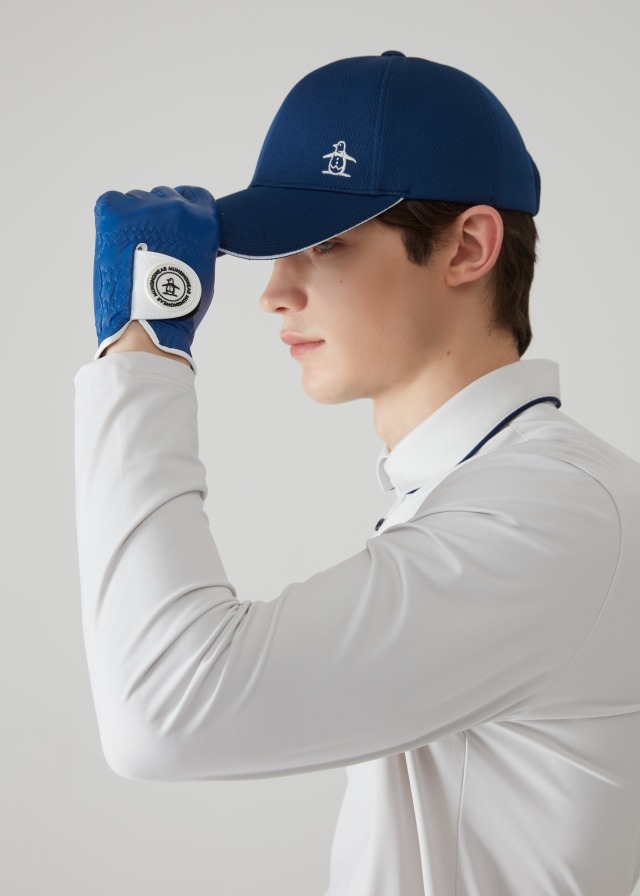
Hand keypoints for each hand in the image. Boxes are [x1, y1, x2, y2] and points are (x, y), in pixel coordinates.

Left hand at [93, 186, 219, 365]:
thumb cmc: (178, 309)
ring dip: (133, 221)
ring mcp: (144, 209)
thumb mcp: (203, 268)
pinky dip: (110, 220)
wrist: (147, 324)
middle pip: (162, 197)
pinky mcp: (114, 212)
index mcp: (203, 221)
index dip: (183, 206)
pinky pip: (110, 203)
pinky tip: (115, 244)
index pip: (195, 195)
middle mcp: (176, 208)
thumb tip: (184, 237)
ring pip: (136, 201)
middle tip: (149, 246)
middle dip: (155, 218)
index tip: (173, 221)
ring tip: (131, 252)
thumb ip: (197, 243)